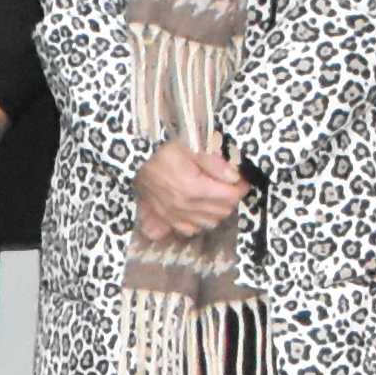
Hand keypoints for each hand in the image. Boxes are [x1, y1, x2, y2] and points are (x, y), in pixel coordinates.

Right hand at [134, 136, 248, 241]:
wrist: (134, 160)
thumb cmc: (163, 150)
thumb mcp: (190, 145)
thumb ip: (214, 161)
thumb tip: (234, 176)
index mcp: (193, 188)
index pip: (229, 196)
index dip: (240, 187)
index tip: (241, 178)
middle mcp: (185, 206)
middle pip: (223, 210)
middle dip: (231, 197)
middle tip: (230, 184)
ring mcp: (175, 214)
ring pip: (211, 222)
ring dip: (218, 210)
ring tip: (216, 195)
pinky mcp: (168, 218)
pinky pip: (192, 229)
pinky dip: (200, 221)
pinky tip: (200, 208)